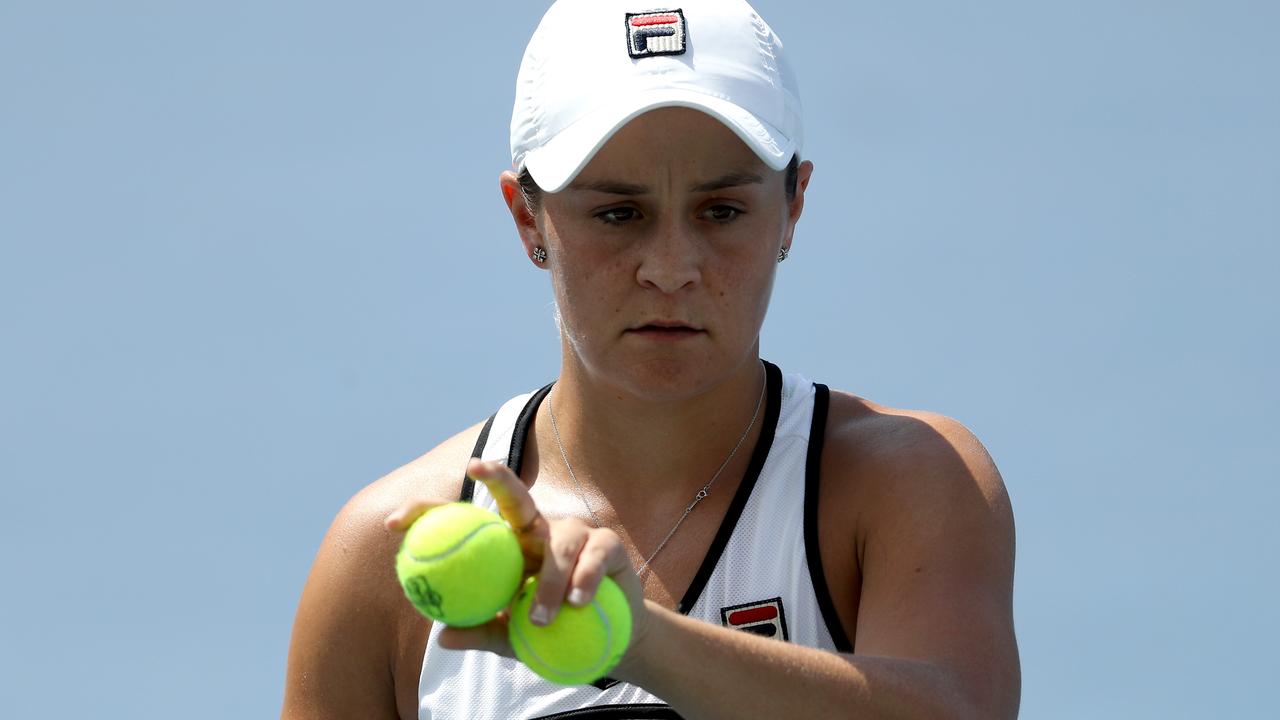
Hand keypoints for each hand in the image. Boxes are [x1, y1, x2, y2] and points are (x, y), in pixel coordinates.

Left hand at [384, 458, 649, 663]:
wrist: (609, 642)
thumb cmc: (551, 633)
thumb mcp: (510, 637)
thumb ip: (481, 632)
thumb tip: (443, 637)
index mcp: (507, 546)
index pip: (465, 522)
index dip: (429, 513)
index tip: (393, 522)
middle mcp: (538, 531)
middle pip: (516, 495)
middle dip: (498, 475)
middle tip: (477, 466)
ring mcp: (575, 533)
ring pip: (558, 539)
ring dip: (547, 580)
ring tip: (538, 619)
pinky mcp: (607, 545)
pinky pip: (594, 555)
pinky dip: (583, 579)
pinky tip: (577, 602)